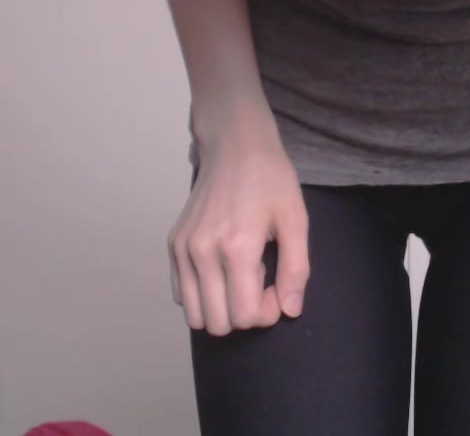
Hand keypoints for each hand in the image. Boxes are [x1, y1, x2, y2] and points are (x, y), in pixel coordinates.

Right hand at [168, 130, 308, 335]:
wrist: (235, 145)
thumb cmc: (271, 179)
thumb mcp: (296, 220)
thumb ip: (296, 269)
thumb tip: (290, 311)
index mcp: (236, 247)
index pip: (243, 316)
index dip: (266, 313)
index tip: (276, 287)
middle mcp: (202, 252)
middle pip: (217, 323)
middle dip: (244, 314)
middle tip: (259, 281)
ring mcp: (182, 249)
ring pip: (194, 315)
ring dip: (221, 307)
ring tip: (239, 276)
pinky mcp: (173, 244)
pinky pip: (181, 294)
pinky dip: (202, 294)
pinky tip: (222, 268)